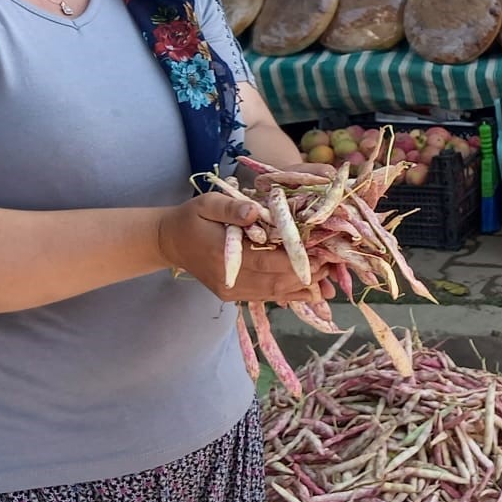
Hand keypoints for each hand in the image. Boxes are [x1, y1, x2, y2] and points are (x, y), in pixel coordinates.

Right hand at [159, 192, 327, 305]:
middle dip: (305, 274)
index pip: (266, 260)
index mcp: (223, 254)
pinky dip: (290, 294)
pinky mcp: (233, 295)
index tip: (320, 252)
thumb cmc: (191, 218)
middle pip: (274, 281)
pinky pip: (265, 297)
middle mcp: (229, 279)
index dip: (295, 259)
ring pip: (273, 293)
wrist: (170, 242)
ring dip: (302, 287)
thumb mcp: (207, 203)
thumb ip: (231, 208)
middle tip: (330, 262)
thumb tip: (254, 211)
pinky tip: (311, 292)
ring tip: (327, 277)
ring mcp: (231, 290)